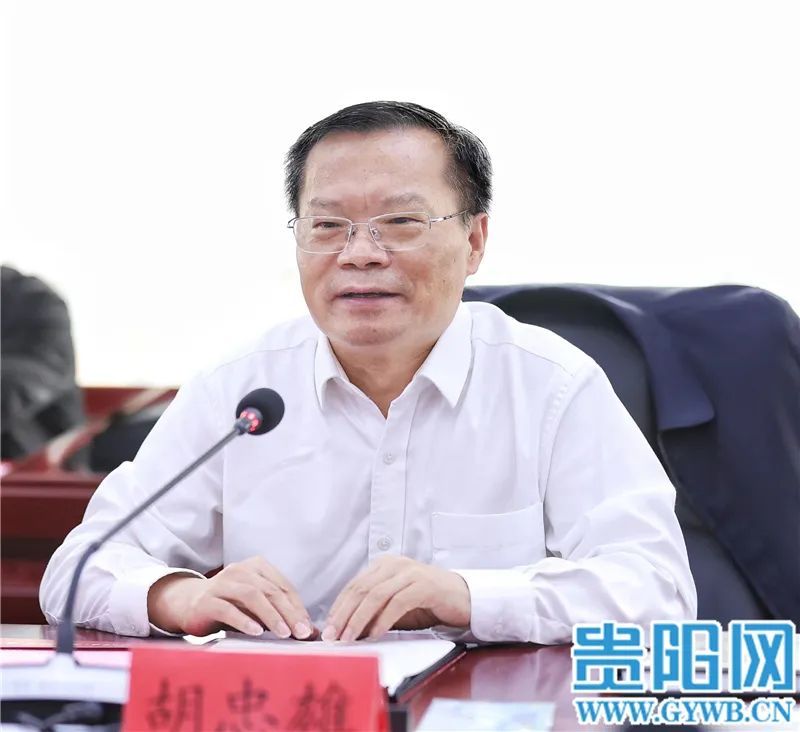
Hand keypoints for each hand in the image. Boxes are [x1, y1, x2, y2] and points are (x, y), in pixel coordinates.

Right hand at [147, 556, 316, 638]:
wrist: (189, 603)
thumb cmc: (231, 605)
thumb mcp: (257, 607)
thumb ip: (281, 615)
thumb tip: (311, 632)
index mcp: (257, 566)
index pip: (283, 586)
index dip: (298, 607)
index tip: (308, 628)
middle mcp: (241, 570)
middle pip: (270, 590)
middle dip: (289, 613)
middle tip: (301, 633)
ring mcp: (222, 583)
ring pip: (252, 596)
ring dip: (271, 615)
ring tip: (283, 633)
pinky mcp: (207, 600)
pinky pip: (228, 609)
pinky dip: (244, 620)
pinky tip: (256, 632)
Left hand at [321, 556, 470, 641]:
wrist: (463, 598)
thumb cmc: (426, 603)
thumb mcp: (395, 606)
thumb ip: (374, 612)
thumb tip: (347, 630)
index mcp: (384, 565)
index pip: (354, 585)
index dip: (338, 607)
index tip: (327, 629)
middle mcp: (395, 564)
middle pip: (361, 589)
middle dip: (343, 615)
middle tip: (332, 636)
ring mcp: (410, 572)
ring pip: (375, 595)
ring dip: (359, 619)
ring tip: (348, 639)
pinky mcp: (424, 585)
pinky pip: (397, 602)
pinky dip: (383, 620)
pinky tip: (374, 634)